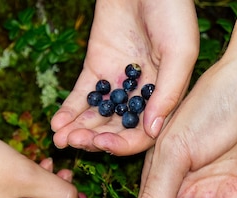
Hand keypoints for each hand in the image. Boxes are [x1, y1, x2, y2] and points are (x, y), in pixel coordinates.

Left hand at [51, 0, 198, 154]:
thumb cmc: (172, 11)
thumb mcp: (180, 52)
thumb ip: (168, 92)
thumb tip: (153, 131)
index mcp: (165, 97)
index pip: (145, 133)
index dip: (125, 144)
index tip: (104, 144)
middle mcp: (141, 96)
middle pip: (117, 128)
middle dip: (95, 139)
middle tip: (76, 144)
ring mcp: (117, 83)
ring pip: (97, 116)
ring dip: (79, 131)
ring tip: (61, 139)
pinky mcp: (96, 69)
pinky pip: (82, 96)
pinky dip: (69, 111)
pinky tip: (57, 123)